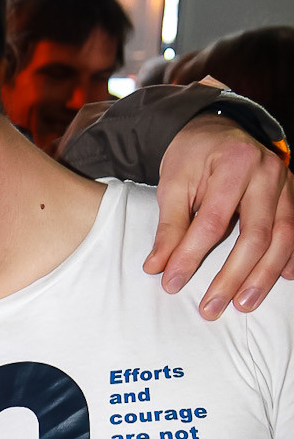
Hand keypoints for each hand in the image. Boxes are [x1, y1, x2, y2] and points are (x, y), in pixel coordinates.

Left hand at [148, 111, 293, 317]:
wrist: (216, 130)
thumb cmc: (193, 157)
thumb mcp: (173, 184)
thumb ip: (169, 226)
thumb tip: (157, 267)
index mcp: (235, 164)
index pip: (213, 221)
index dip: (191, 255)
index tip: (172, 283)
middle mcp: (268, 173)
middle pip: (256, 234)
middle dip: (234, 276)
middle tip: (211, 308)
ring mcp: (286, 184)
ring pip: (283, 237)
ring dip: (264, 276)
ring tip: (244, 305)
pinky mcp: (292, 195)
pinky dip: (291, 257)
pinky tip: (283, 279)